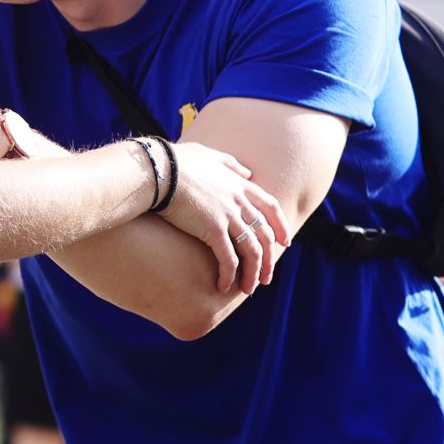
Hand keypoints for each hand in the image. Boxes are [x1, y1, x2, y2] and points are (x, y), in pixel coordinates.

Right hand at [160, 141, 289, 294]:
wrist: (159, 170)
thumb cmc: (176, 162)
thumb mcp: (208, 155)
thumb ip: (229, 164)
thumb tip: (246, 172)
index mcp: (240, 185)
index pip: (271, 208)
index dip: (280, 226)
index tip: (284, 242)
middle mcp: (239, 201)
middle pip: (264, 235)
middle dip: (268, 259)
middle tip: (266, 277)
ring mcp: (228, 216)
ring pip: (252, 251)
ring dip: (253, 273)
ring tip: (248, 289)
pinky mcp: (213, 229)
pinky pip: (228, 259)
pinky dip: (229, 275)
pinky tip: (223, 286)